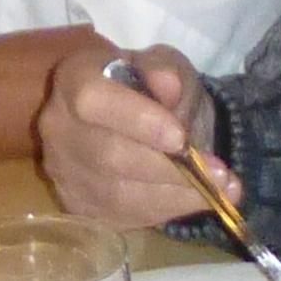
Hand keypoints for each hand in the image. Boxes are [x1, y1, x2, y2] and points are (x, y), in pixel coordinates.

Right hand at [35, 43, 218, 229]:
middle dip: (168, 167)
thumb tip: (167, 85)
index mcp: (73, 78)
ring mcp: (65, 171)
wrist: (148, 122)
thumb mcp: (166, 64)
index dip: (137, 120)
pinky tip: (202, 200)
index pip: (92, 100)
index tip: (180, 137)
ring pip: (119, 193)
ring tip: (222, 188)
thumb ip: (164, 70)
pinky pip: (126, 215)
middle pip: (108, 155)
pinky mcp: (81, 205)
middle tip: (217, 172)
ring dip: (176, 194)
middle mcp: (58, 126)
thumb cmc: (153, 87)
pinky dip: (170, 209)